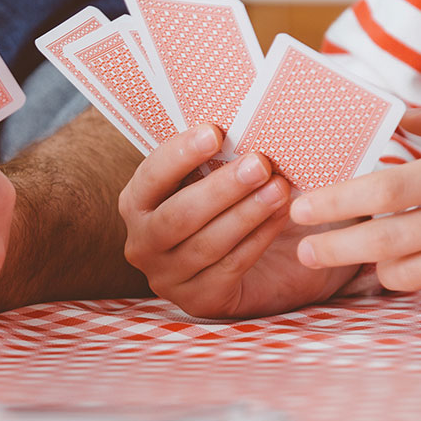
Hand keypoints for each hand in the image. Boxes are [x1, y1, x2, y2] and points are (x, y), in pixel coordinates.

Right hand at [118, 124, 354, 317]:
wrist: (268, 260)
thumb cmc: (235, 205)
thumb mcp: (220, 177)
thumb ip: (218, 157)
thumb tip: (242, 120)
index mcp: (138, 204)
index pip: (151, 176)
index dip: (180, 154)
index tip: (215, 132)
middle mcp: (143, 243)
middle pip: (178, 215)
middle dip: (221, 188)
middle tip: (260, 163)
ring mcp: (168, 277)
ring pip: (206, 244)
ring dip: (246, 213)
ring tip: (279, 188)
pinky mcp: (200, 301)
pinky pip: (229, 268)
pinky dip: (258, 239)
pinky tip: (281, 216)